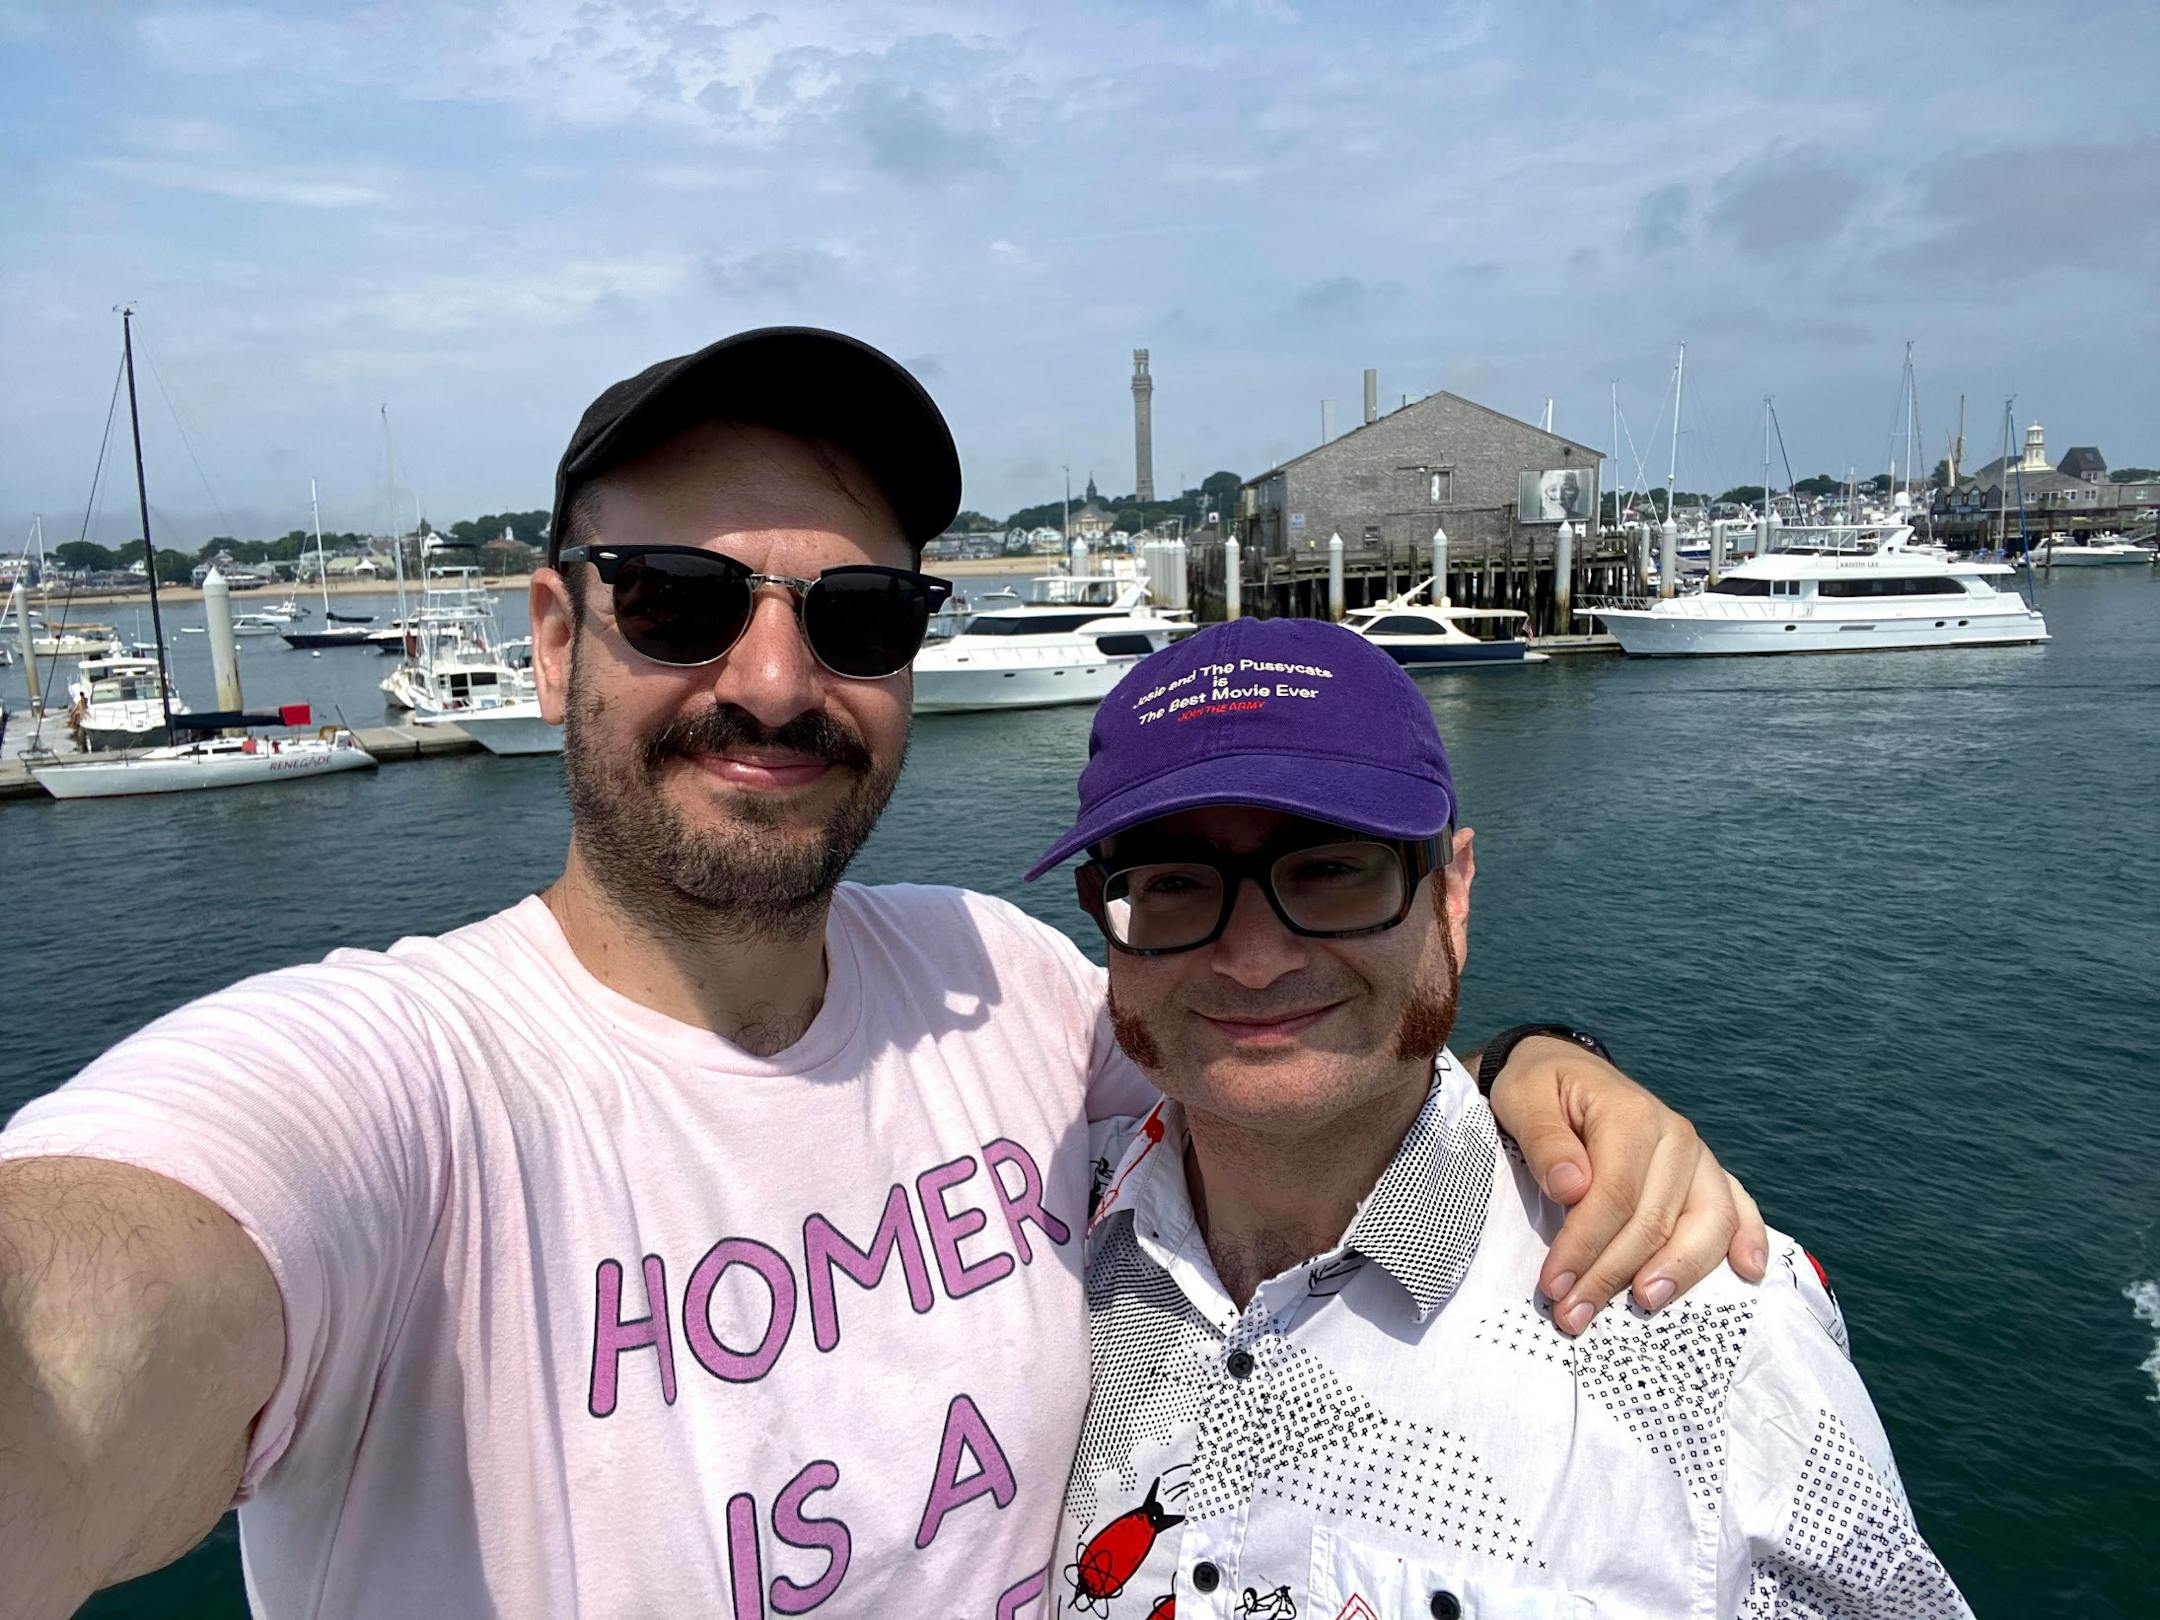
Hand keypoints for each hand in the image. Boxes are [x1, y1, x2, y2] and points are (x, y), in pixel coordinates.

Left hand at [1483, 1036, 1767, 1335]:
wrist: (1565, 1070)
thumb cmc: (1540, 1089)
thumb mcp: (1523, 1099)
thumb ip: (1545, 1141)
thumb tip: (1572, 1188)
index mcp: (1630, 1114)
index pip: (1614, 1195)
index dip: (1585, 1246)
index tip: (1554, 1286)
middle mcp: (1675, 1136)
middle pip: (1655, 1220)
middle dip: (1612, 1275)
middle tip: (1573, 1316)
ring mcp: (1697, 1157)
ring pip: (1705, 1223)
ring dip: (1677, 1274)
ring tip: (1644, 1305)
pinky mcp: (1704, 1173)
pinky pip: (1738, 1207)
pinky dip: (1748, 1239)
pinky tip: (1749, 1274)